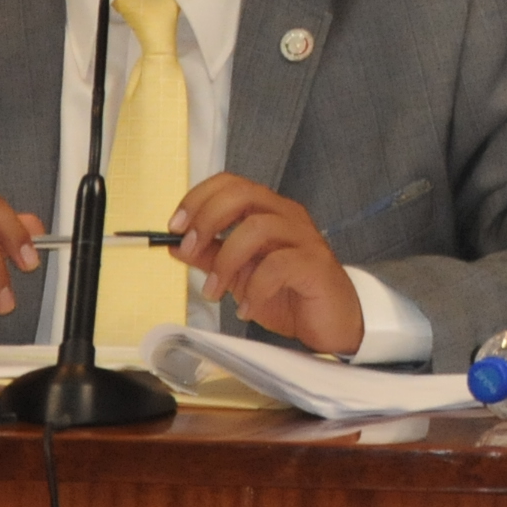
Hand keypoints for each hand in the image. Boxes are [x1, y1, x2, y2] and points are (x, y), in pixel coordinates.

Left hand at [169, 177, 361, 355]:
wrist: (331, 322)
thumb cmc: (288, 293)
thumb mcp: (239, 275)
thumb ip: (210, 257)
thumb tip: (175, 245)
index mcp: (267, 211)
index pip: (230, 184)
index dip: (198, 199)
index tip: (176, 226)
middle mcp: (286, 216)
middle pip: (243, 194)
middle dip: (208, 219)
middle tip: (190, 250)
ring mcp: (304, 238)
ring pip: (258, 228)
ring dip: (226, 261)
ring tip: (214, 292)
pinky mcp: (315, 264)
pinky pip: (278, 265)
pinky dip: (254, 288)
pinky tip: (246, 308)